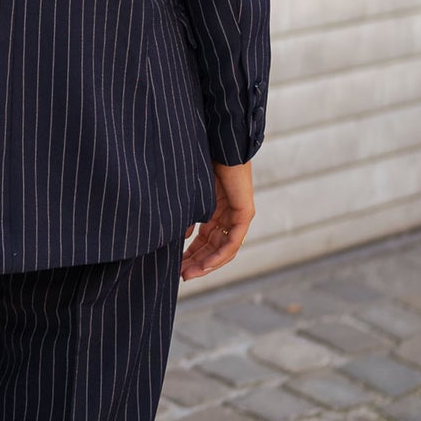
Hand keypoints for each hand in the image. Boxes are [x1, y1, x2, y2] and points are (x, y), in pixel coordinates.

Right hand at [180, 161, 253, 280]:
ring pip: (224, 249)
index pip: (204, 241)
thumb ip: (187, 216)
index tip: (176, 266)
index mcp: (214, 211)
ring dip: (207, 264)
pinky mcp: (244, 213)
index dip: (191, 255)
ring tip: (190, 274)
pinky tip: (206, 264)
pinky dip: (220, 255)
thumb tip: (178, 238)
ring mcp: (237, 215)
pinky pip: (233, 241)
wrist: (220, 144)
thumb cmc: (203, 161)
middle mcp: (226, 216)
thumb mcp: (191, 195)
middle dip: (197, 263)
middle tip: (181, 276)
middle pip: (213, 248)